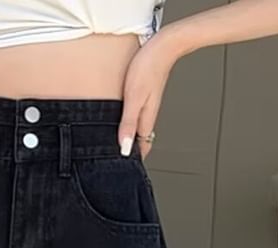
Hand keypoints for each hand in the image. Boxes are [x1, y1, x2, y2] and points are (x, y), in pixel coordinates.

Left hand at [118, 32, 177, 160]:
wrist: (164, 45)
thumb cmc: (148, 68)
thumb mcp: (133, 99)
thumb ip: (128, 124)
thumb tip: (125, 149)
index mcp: (145, 120)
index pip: (140, 149)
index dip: (131, 160)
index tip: (120, 171)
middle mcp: (147, 116)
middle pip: (138, 141)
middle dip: (129, 153)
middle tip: (114, 164)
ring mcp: (147, 107)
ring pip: (137, 130)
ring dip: (128, 139)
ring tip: (114, 148)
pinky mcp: (144, 97)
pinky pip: (136, 117)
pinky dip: (128, 125)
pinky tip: (118, 124)